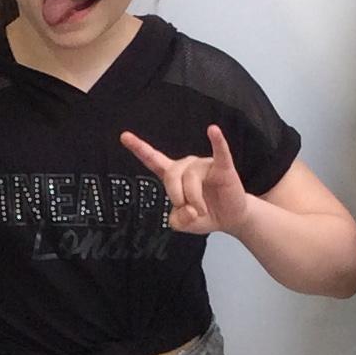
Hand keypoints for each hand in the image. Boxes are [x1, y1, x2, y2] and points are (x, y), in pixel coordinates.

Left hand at [121, 125, 250, 237]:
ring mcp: (204, 164)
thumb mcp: (183, 224)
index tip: (124, 137)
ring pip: (191, 179)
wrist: (230, 218)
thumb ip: (177, 221)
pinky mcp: (223, 167)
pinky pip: (220, 153)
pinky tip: (213, 131)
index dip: (139, 148)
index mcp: (174, 175)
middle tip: (189, 212)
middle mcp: (187, 166)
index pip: (153, 159)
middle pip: (170, 175)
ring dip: (195, 199)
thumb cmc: (205, 215)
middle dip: (177, 197)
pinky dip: (217, 142)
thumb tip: (188, 210)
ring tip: (202, 210)